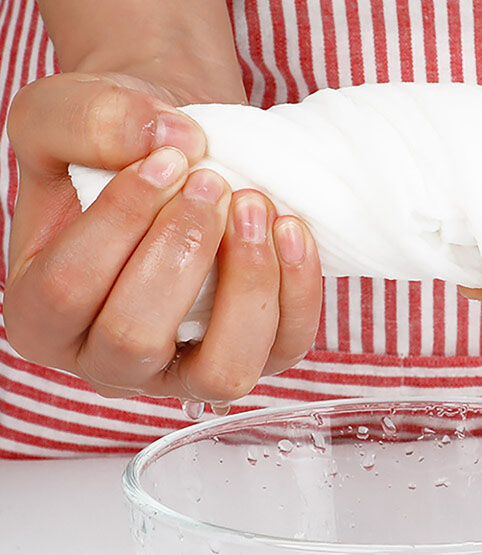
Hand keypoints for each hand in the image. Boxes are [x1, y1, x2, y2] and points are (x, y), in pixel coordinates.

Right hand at [5, 69, 321, 407]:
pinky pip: (284, 348)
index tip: (166, 160)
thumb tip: (168, 144)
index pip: (68, 290)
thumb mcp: (64, 113)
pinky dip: (297, 289)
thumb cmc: (115, 151)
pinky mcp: (253, 360)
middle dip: (180, 253)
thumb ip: (83, 119)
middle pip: (135, 340)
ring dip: (246, 284)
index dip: (121, 219)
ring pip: (221, 372)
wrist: (178, 162)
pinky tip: (290, 227)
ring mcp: (185, 373)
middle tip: (210, 183)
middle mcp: (111, 362)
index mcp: (43, 316)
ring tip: (253, 206)